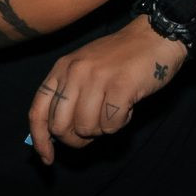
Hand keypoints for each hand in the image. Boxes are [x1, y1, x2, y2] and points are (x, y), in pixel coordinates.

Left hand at [26, 17, 183, 162]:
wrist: (157, 36)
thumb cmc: (123, 57)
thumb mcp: (86, 67)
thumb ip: (69, 94)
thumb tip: (59, 134)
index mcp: (62, 68)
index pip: (38, 111)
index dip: (40, 140)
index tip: (48, 158)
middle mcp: (75, 72)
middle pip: (60, 127)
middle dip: (77, 138)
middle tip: (95, 131)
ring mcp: (97, 79)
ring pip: (86, 128)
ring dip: (102, 129)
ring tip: (115, 111)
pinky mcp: (120, 87)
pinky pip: (110, 125)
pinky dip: (120, 124)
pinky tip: (128, 108)